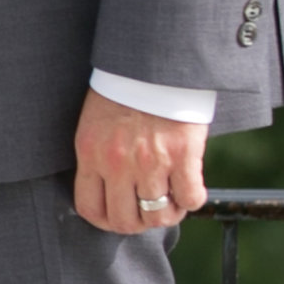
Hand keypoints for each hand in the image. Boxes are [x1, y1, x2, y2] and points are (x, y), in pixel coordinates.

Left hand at [71, 89, 207, 235]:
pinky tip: (190, 187)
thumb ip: (99, 158)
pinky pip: (190, 198)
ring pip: (159, 215)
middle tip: (148, 210)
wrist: (154, 62)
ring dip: (168, 212)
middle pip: (125, 221)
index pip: (90, 209)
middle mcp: (118, 164)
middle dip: (138, 222)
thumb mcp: (96, 125)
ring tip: (172, 199)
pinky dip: (192, 199)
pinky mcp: (182, 155)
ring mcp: (151, 162)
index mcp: (91, 154)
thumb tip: (108, 193)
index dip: (106, 221)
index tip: (117, 218)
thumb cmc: (124, 91)